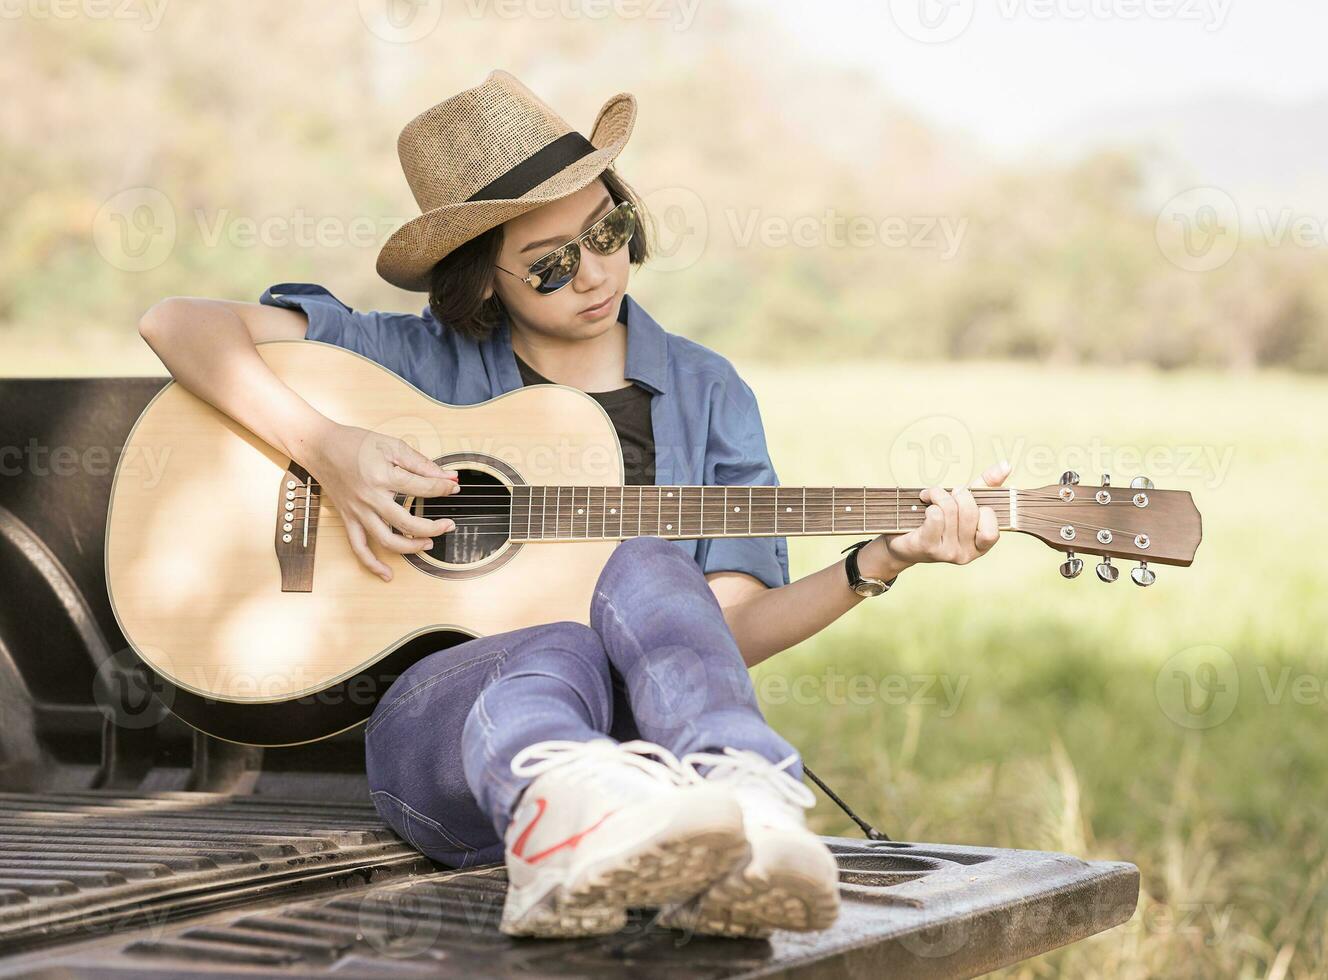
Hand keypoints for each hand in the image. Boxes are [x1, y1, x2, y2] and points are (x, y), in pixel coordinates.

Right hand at [302, 420, 458, 580]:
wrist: (320, 447)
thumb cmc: (354, 443)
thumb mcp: (392, 446)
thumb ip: (421, 463)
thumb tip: (448, 476)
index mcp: (383, 477)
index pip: (422, 489)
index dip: (442, 489)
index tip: (452, 488)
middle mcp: (370, 498)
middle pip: (408, 523)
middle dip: (434, 527)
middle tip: (448, 525)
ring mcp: (358, 512)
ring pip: (387, 540)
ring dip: (410, 547)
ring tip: (428, 544)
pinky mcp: (349, 519)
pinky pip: (359, 548)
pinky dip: (372, 564)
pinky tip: (386, 574)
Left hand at [858, 461, 1010, 579]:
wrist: (904, 542)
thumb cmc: (938, 521)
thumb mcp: (964, 502)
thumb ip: (987, 485)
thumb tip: (1007, 464)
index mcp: (981, 545)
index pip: (992, 527)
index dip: (981, 508)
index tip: (967, 500)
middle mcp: (967, 554)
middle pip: (969, 512)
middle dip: (957, 494)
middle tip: (947, 492)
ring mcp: (947, 553)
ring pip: (950, 510)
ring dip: (938, 495)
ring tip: (930, 496)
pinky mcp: (928, 547)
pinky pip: (934, 517)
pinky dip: (928, 503)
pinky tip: (923, 506)